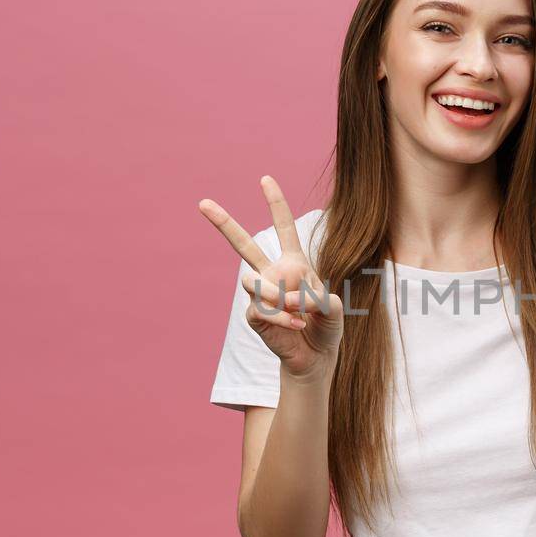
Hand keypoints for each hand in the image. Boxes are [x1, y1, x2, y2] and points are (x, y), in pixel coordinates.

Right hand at [198, 175, 342, 380]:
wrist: (316, 357)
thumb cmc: (326, 327)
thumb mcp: (333, 307)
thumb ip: (316, 297)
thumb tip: (287, 297)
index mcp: (295, 263)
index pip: (284, 228)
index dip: (275, 204)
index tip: (264, 179)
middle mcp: (273, 274)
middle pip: (243, 245)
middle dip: (223, 223)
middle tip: (202, 202)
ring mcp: (260, 295)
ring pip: (252, 281)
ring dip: (276, 294)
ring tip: (296, 308)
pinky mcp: (255, 316)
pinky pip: (262, 309)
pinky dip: (283, 317)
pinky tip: (297, 325)